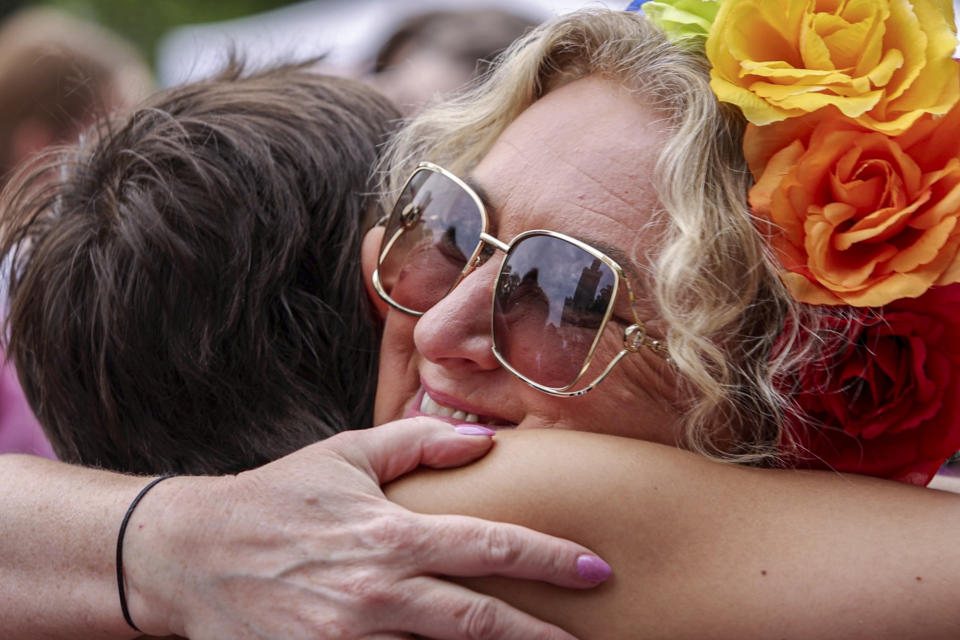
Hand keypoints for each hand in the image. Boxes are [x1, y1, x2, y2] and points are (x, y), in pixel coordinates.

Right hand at [124, 418, 607, 638]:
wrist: (192, 555)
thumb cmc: (277, 497)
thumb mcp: (345, 454)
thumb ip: (418, 442)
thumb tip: (486, 441)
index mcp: (389, 535)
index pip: (488, 547)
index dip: (549, 558)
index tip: (595, 568)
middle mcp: (375, 595)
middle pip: (480, 624)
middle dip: (543, 637)